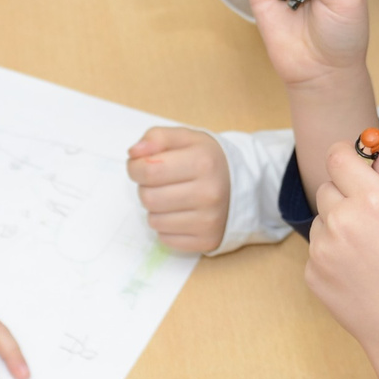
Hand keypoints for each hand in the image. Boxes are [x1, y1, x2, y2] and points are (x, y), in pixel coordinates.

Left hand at [127, 127, 227, 253]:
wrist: (243, 186)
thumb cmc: (207, 160)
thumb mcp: (186, 138)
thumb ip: (157, 138)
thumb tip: (134, 153)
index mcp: (203, 162)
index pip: (149, 170)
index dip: (135, 167)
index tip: (140, 166)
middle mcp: (209, 193)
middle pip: (148, 198)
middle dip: (146, 188)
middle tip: (159, 183)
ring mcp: (209, 220)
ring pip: (154, 221)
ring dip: (156, 209)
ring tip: (172, 197)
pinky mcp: (207, 241)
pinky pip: (165, 239)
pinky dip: (166, 227)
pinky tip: (181, 214)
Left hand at [303, 131, 378, 378]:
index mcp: (373, 199)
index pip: (337, 156)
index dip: (348, 160)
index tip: (357, 170)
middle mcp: (342, 219)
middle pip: (327, 187)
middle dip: (345, 196)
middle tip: (374, 224)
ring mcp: (322, 248)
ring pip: (321, 220)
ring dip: (337, 227)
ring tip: (369, 255)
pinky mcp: (311, 273)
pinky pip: (317, 250)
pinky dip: (332, 257)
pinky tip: (358, 275)